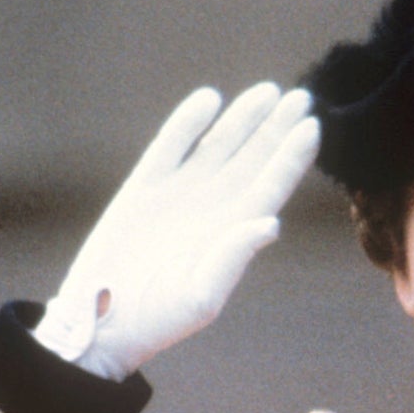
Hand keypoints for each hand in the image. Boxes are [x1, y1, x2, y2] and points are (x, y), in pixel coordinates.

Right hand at [35, 83, 320, 380]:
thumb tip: (271, 223)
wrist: (101, 321)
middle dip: (277, 129)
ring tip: (268, 91)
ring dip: (244, 118)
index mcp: (233, 233)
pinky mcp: (144, 187)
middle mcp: (212, 209)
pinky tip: (209, 99)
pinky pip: (172, 145)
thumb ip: (232, 259)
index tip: (312, 125)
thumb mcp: (199, 298)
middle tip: (302, 97)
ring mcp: (180, 194)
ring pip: (219, 145)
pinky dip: (189, 121)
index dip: (292, 157)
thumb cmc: (155, 320)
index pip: (272, 186)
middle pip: (254, 159)